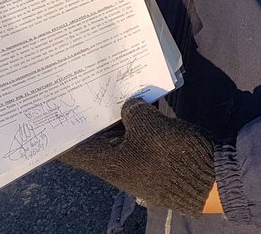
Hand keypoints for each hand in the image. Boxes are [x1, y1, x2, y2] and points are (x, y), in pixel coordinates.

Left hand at [59, 98, 215, 215]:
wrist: (209, 178)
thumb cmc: (172, 155)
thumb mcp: (148, 125)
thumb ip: (132, 110)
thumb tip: (129, 105)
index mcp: (105, 162)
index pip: (70, 149)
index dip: (59, 130)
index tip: (50, 107)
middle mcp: (114, 163)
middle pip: (92, 137)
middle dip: (88, 112)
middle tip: (81, 83)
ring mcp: (134, 160)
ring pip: (115, 132)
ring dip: (113, 111)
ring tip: (108, 83)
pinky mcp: (152, 155)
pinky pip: (135, 133)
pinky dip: (134, 116)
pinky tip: (138, 96)